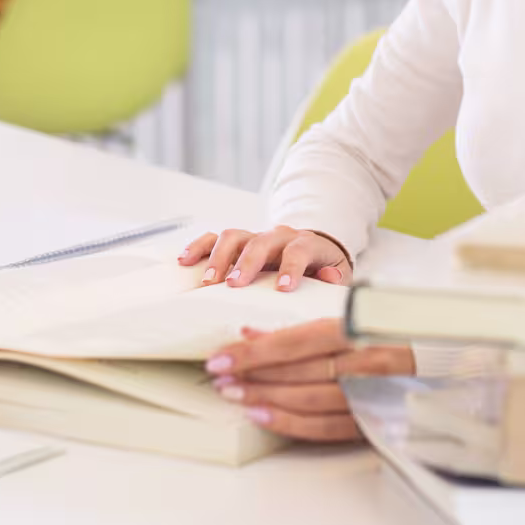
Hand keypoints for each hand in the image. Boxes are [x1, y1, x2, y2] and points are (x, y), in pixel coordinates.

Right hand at [178, 226, 350, 290]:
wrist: (315, 252)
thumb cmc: (324, 270)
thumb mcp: (338, 276)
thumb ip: (335, 279)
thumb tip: (328, 276)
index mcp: (307, 244)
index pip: (299, 251)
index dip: (291, 269)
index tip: (283, 289)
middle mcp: (279, 236)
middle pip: (260, 242)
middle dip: (246, 262)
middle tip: (233, 284)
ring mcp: (256, 237)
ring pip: (233, 236)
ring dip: (218, 257)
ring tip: (208, 281)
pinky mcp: (238, 242)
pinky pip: (214, 238)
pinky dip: (199, 247)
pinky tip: (185, 261)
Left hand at [205, 318, 414, 441]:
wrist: (446, 351)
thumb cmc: (392, 325)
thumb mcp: (354, 310)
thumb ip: (304, 321)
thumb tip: (252, 331)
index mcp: (360, 327)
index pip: (296, 341)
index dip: (255, 351)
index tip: (221, 355)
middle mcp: (365, 360)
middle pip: (297, 372)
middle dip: (252, 374)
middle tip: (218, 375)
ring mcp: (371, 392)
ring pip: (308, 400)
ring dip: (265, 397)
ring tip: (234, 394)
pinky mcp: (373, 418)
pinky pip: (325, 427)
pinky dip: (290, 423)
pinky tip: (262, 415)